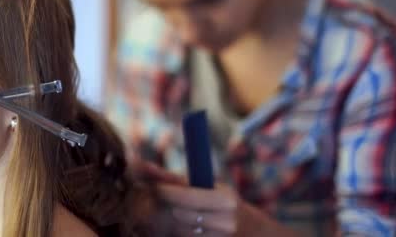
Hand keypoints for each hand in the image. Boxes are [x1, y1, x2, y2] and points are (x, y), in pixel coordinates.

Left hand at [131, 158, 299, 236]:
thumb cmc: (223, 202)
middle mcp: (226, 222)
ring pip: (181, 231)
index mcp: (226, 200)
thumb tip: (142, 165)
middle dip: (167, 207)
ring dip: (171, 222)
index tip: (156, 188)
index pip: (187, 196)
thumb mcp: (206, 187)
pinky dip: (179, 234)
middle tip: (159, 200)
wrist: (253, 232)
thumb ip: (173, 178)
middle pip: (181, 215)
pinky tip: (181, 226)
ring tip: (173, 213)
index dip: (166, 192)